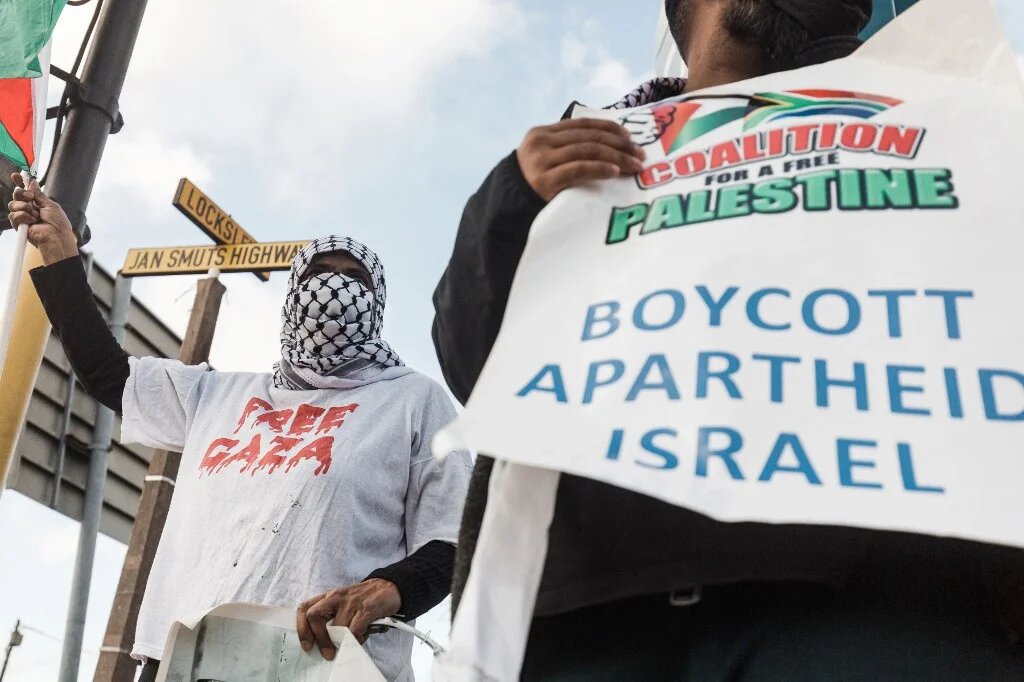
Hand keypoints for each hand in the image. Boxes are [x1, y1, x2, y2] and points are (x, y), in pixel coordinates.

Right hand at [6, 173, 77, 264]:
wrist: (56, 237)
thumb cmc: (58, 223)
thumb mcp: (50, 205)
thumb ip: (39, 194)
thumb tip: (33, 183)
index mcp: (38, 203)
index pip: (26, 190)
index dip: (20, 182)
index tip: (16, 175)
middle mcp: (29, 208)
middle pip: (16, 194)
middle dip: (21, 193)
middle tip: (30, 197)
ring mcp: (23, 216)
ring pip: (13, 204)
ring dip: (24, 207)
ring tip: (35, 214)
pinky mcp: (19, 225)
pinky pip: (13, 215)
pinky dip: (23, 217)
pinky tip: (32, 221)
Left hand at [296, 578, 401, 658]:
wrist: (389, 586)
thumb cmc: (363, 599)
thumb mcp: (343, 604)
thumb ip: (332, 618)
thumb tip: (322, 644)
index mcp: (328, 596)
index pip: (305, 608)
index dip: (302, 628)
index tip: (307, 645)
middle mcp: (336, 596)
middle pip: (313, 615)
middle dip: (319, 638)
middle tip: (327, 652)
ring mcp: (351, 601)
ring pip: (337, 627)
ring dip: (342, 642)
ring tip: (349, 644)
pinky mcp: (366, 608)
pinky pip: (355, 630)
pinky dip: (356, 639)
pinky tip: (360, 638)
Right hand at [516, 118, 645, 201]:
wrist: (505, 208)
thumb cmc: (532, 186)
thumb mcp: (544, 160)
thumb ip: (565, 149)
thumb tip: (608, 146)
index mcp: (542, 133)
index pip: (582, 124)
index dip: (609, 128)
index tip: (629, 137)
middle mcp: (541, 142)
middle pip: (589, 137)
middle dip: (619, 145)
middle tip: (639, 154)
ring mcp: (542, 161)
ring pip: (587, 150)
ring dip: (616, 157)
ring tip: (634, 165)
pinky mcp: (545, 181)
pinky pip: (579, 169)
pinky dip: (600, 168)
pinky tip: (615, 172)